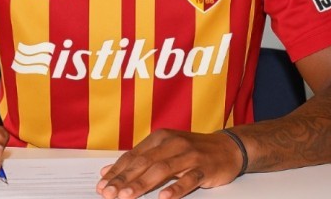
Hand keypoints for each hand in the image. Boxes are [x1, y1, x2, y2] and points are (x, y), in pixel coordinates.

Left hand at [96, 129, 242, 198]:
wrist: (228, 147)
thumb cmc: (192, 150)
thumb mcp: (164, 150)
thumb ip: (139, 159)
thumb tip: (108, 171)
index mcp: (160, 138)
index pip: (133, 156)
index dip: (116, 170)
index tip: (102, 184)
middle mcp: (173, 143)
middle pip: (144, 162)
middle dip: (124, 179)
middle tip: (109, 193)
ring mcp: (189, 155)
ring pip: (162, 170)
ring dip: (142, 184)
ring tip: (127, 196)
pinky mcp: (204, 168)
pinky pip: (189, 179)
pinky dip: (175, 188)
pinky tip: (163, 197)